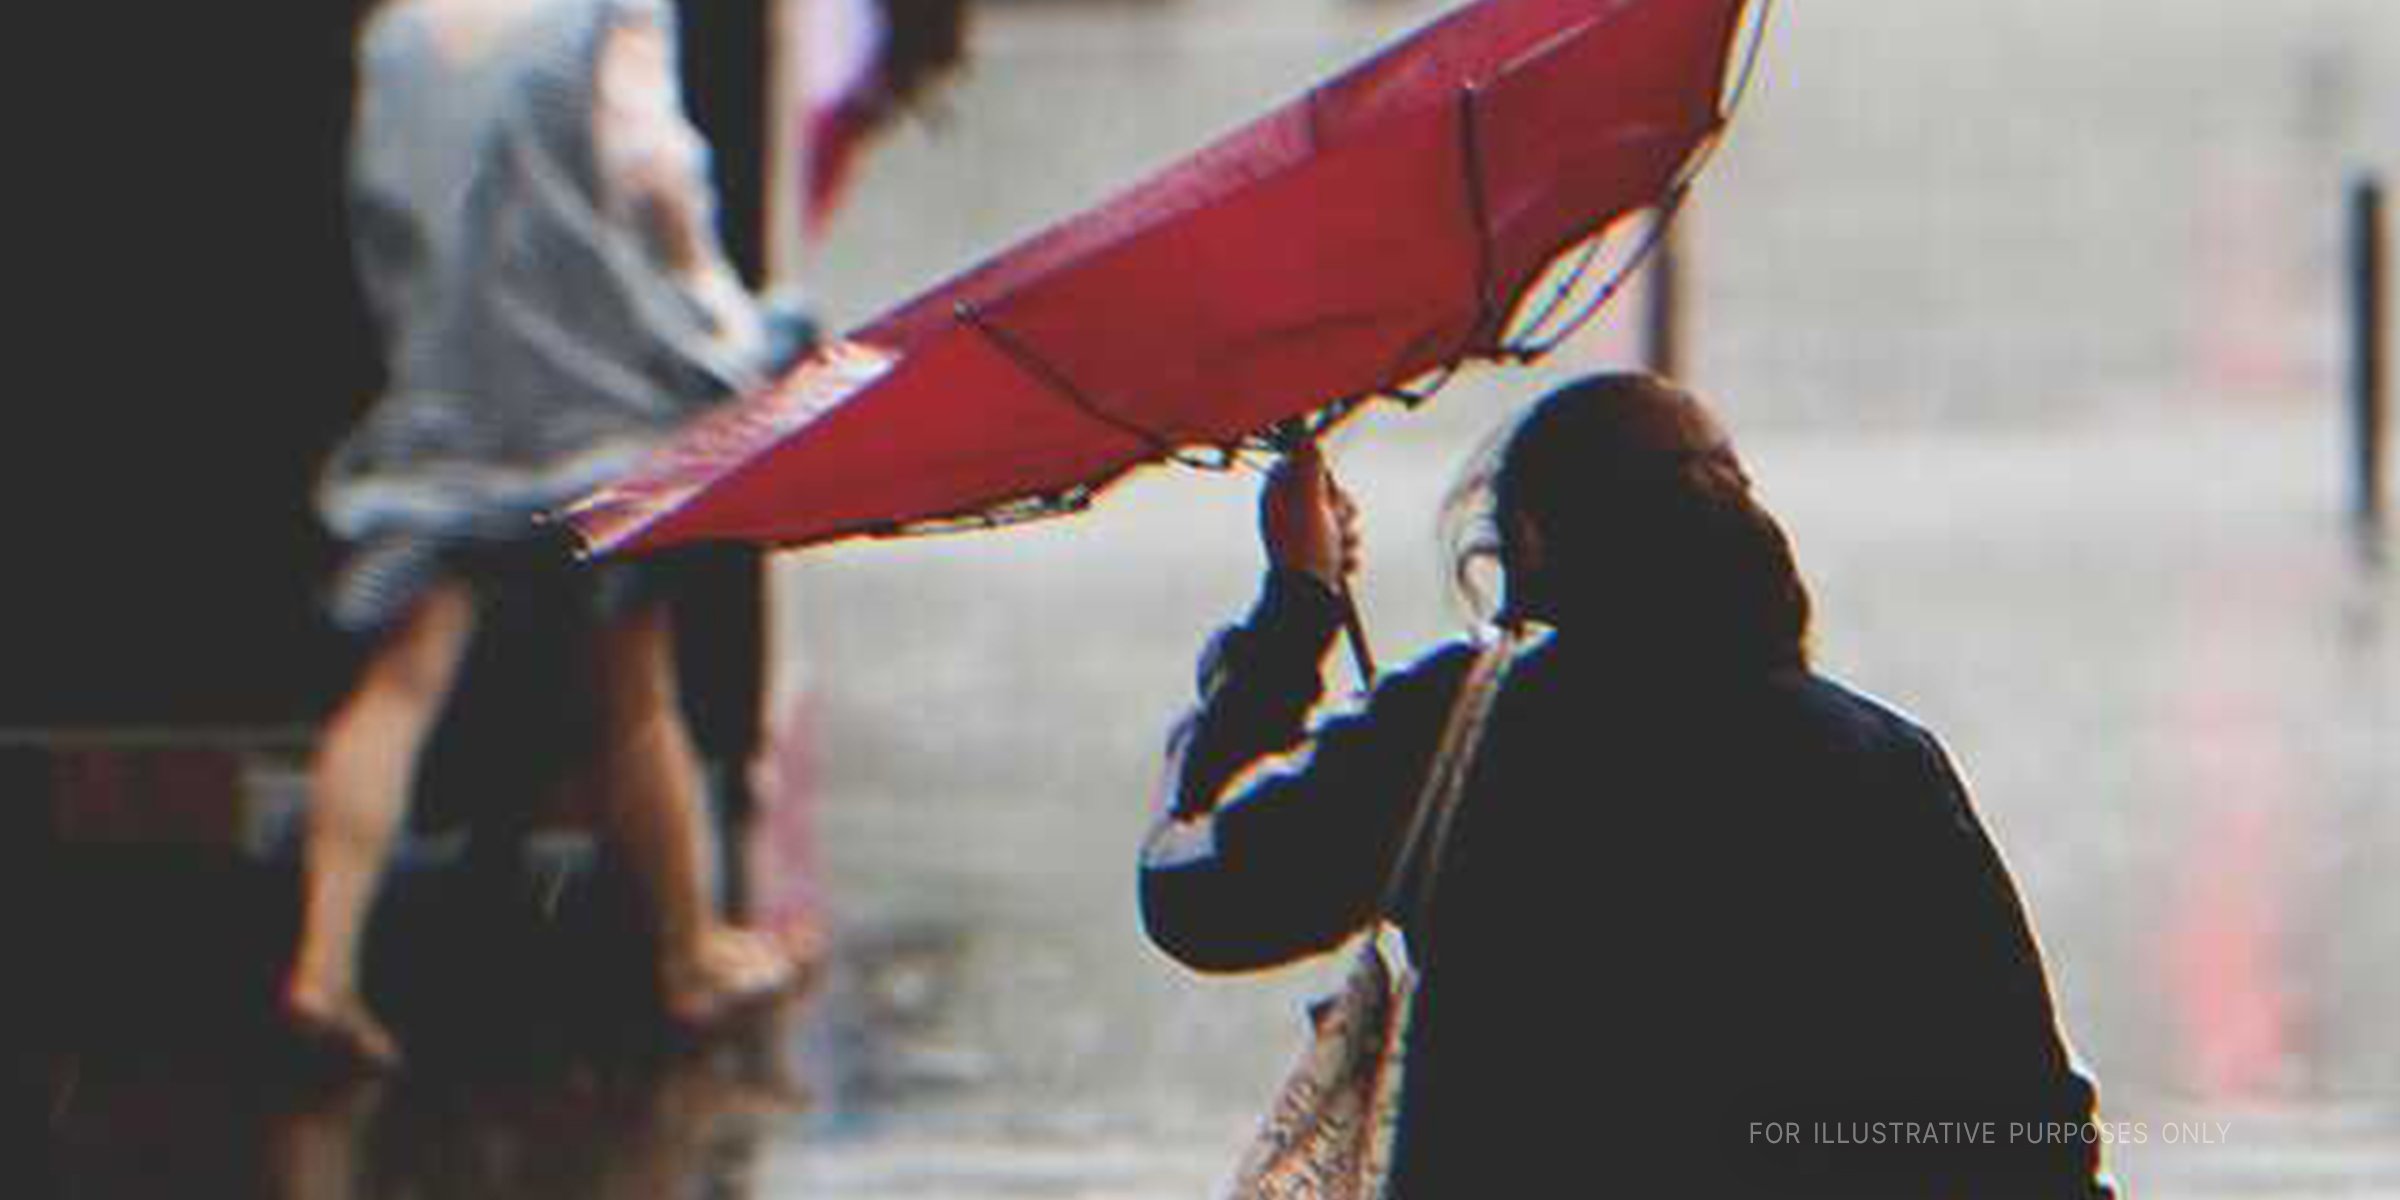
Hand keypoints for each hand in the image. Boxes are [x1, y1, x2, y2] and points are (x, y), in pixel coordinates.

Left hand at [1260, 442, 1361, 588]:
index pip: (1303, 466)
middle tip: (1332, 526)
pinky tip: (1339, 565)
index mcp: (1279, 498)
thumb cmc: (1304, 552)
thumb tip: (1307, 440)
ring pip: (1343, 519)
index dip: (1322, 477)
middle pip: (1332, 493)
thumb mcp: (1307, 503)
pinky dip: (1347, 555)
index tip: (1323, 492)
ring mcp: (1309, 536)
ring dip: (1347, 536)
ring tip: (1336, 551)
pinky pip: (1346, 544)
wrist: (1307, 601)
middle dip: (1342, 511)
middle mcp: (1292, 514)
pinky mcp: (1324, 556)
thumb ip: (1309, 469)